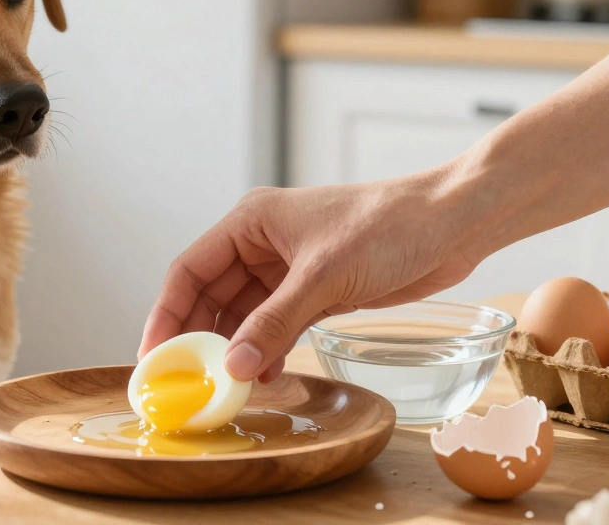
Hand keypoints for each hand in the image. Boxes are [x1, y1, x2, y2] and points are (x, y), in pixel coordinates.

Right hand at [139, 172, 478, 382]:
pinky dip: (268, 350)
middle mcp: (262, 243)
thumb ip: (275, 323)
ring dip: (236, 348)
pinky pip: (276, 325)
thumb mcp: (323, 278)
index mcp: (251, 222)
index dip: (167, 312)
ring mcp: (289, 268)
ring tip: (226, 386)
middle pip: (212, 296)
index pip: (190, 269)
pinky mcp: (317, 290)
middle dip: (199, 337)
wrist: (453, 223)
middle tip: (187, 381)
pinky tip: (265, 376)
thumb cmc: (388, 226)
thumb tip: (234, 366)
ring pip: (244, 315)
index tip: (155, 353)